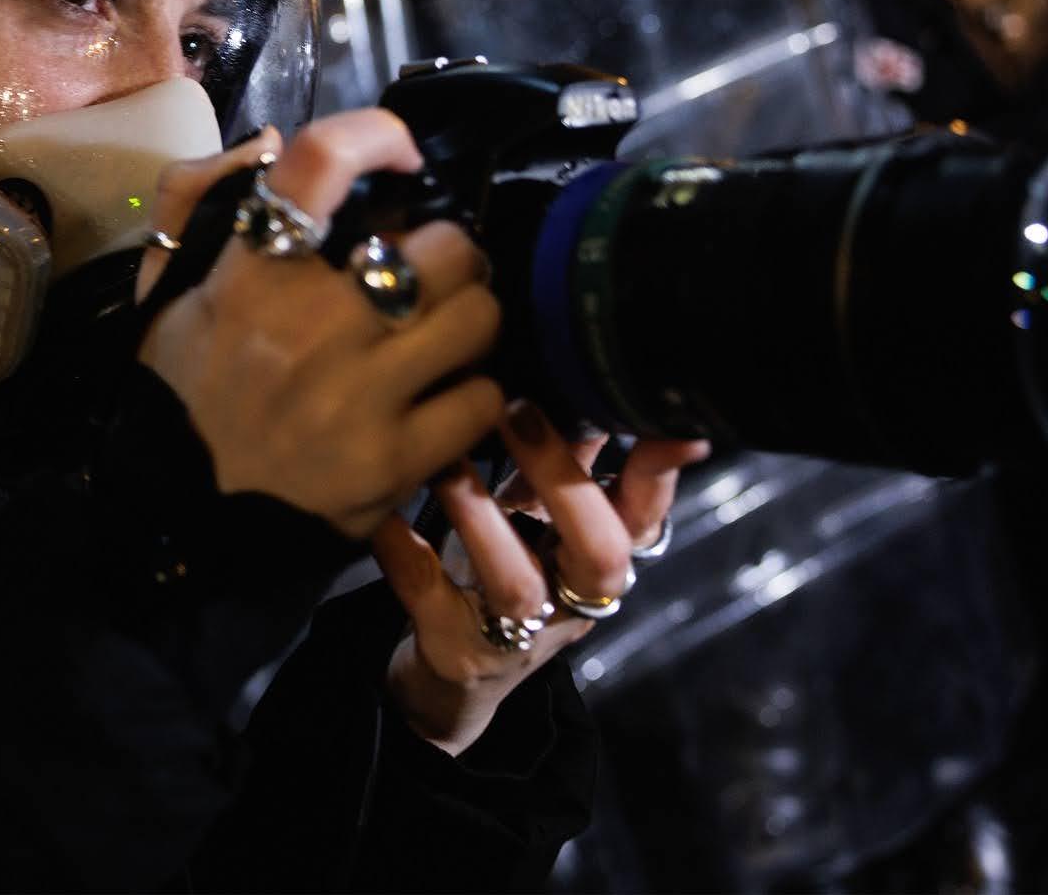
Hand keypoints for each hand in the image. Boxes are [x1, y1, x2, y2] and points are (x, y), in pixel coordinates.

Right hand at [136, 110, 505, 537]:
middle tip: (435, 267)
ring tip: (447, 329)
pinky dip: (474, 394)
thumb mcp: (163, 290)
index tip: (400, 155)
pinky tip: (443, 397)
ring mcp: (357, 399)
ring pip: (476, 317)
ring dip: (471, 315)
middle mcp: (309, 329)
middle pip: (441, 246)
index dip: (377, 137)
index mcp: (249, 277)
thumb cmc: (178, 393)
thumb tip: (273, 142)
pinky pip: (481, 400)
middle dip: (448, 250)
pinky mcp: (392, 463)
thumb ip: (199, 198)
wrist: (178, 518)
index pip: (321, 165)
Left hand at [373, 403, 707, 754]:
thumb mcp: (550, 518)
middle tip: (519, 407)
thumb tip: (583, 370)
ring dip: (482, 514)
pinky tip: (382, 512)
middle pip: (600, 551)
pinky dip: (405, 551)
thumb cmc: (513, 569)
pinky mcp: (455, 649)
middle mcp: (572, 601)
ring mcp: (516, 633)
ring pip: (516, 582)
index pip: (647, 515)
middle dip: (564, 477)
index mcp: (602, 561)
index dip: (660, 470)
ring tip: (447, 457)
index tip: (665, 421)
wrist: (459, 676)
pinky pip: (429, 599)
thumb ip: (573, 456)